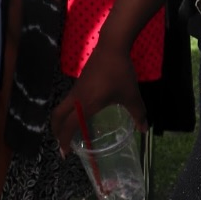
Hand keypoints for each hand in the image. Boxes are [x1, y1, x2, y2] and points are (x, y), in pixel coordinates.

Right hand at [51, 39, 147, 155]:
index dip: (64, 140)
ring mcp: (76, 89)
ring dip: (62, 121)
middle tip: (62, 145)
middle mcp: (76, 98)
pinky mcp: (79, 82)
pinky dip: (68, 112)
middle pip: (57, 116)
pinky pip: (68, 101)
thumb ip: (138, 113)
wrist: (112, 46)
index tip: (65, 153)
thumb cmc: (120, 72)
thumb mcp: (131, 95)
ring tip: (70, 133)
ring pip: (62, 107)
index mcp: (86, 104)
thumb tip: (144, 129)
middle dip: (56, 132)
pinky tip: (81, 115)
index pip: (69, 126)